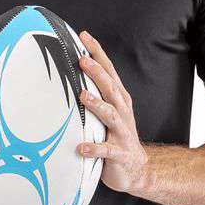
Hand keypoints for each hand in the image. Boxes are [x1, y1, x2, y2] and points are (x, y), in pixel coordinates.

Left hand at [75, 31, 148, 194]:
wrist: (136, 169)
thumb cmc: (115, 135)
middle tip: (82, 61)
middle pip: (111, 88)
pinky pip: (106, 150)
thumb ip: (94, 93)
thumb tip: (68, 72)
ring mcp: (121, 133)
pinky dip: (94, 149)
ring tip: (83, 97)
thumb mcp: (108, 111)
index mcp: (119, 100)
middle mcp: (122, 112)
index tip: (84, 36)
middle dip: (97, 74)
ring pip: (111, 115)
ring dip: (97, 105)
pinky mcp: (119, 154)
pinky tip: (81, 147)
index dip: (98, 54)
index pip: (109, 71)